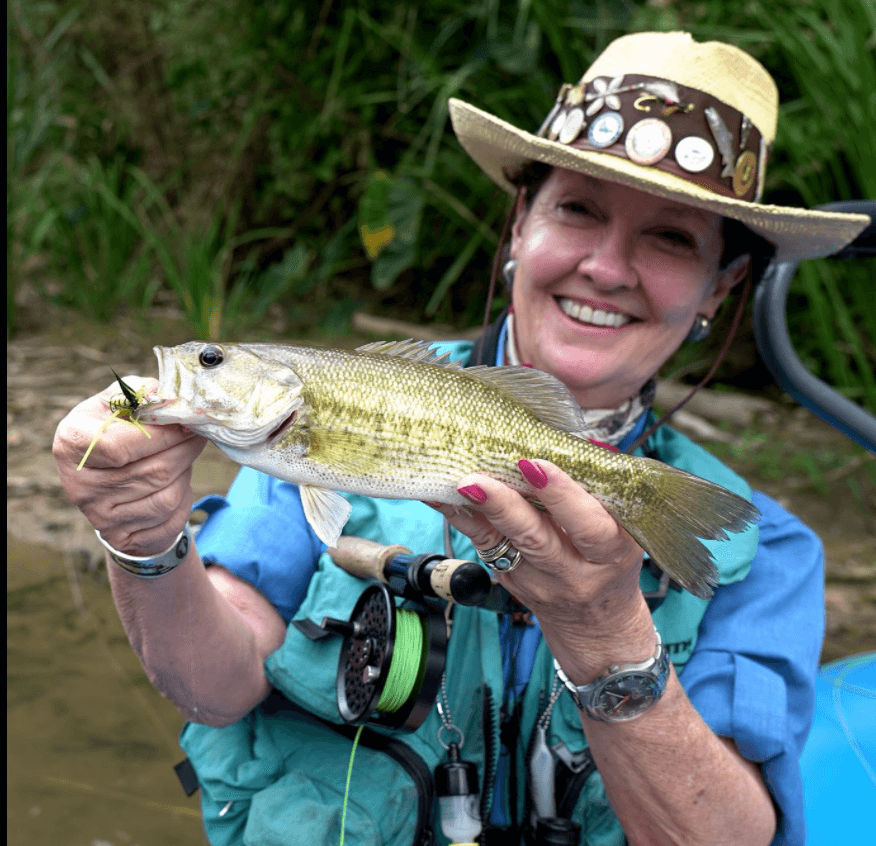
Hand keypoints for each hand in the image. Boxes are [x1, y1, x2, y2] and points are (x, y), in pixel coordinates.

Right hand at [53, 377, 206, 556]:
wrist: (108, 482)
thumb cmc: (117, 433)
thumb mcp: (118, 405)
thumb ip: (141, 395)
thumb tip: (168, 396)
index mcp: (72, 444)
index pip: (120, 445)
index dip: (162, 434)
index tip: (186, 422)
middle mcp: (79, 484)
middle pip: (153, 471)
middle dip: (185, 450)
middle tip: (199, 434)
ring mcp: (100, 516)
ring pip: (167, 496)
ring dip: (186, 472)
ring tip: (184, 456)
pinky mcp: (123, 537)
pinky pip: (171, 519)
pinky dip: (184, 498)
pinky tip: (178, 483)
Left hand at [431, 459, 653, 674]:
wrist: (595, 624)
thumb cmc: (610, 561)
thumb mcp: (623, 531)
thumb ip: (601, 491)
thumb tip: (575, 445)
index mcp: (611, 554)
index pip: (587, 526)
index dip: (561, 496)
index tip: (535, 466)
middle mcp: (573, 573)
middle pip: (536, 539)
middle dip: (505, 506)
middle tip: (478, 480)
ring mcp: (537, 581)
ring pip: (503, 545)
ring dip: (476, 512)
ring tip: (457, 484)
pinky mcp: (509, 579)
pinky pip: (484, 545)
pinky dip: (462, 518)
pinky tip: (441, 497)